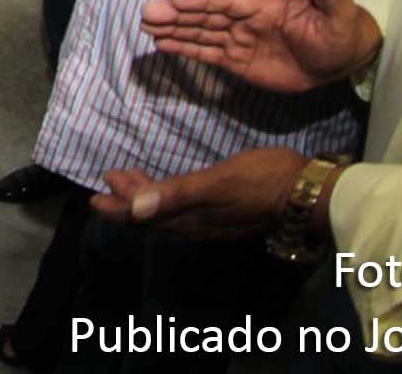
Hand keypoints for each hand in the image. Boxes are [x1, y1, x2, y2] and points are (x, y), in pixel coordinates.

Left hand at [91, 148, 308, 239]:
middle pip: (152, 217)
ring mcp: (213, 219)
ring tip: (129, 177)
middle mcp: (198, 224)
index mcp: (191, 219)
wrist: (308, 193)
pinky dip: (168, 194)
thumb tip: (133, 210)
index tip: (93, 198)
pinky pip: (185, 206)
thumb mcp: (217, 183)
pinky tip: (172, 183)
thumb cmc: (262, 181)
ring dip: (146, 195)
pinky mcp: (225, 210)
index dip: (116, 211)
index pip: (142, 219)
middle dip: (127, 200)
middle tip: (109, 179)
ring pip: (168, 211)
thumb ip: (176, 194)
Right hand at [139, 0, 381, 93]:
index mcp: (264, 2)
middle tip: (148, 12)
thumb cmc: (341, 30)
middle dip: (177, 14)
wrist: (342, 59)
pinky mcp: (238, 60)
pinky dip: (185, 48)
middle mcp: (245, 18)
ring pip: (200, 32)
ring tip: (147, 26)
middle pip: (206, 14)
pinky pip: (207, 53)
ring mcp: (239, 38)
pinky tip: (162, 44)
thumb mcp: (339, 10)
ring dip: (174, 30)